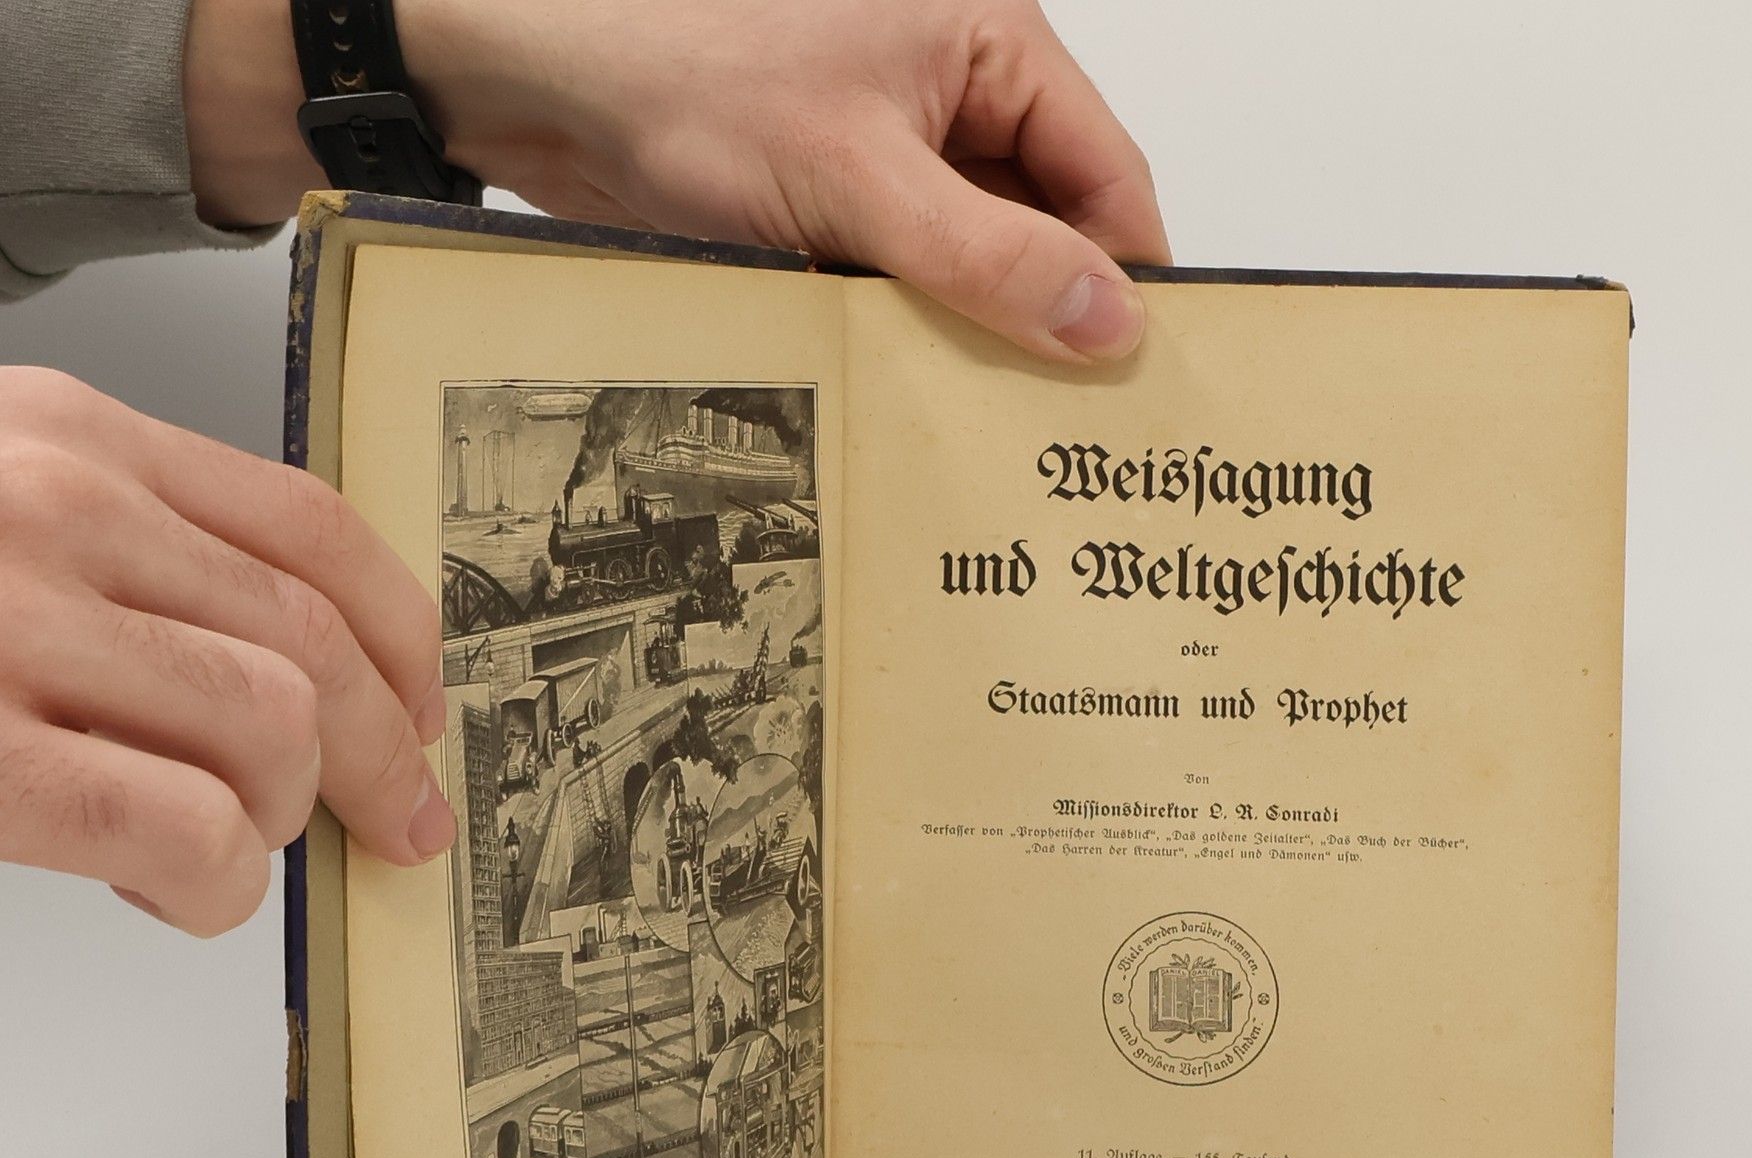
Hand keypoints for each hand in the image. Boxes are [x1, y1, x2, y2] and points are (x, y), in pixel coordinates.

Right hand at [0, 369, 453, 934]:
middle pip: (318, 648)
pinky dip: (219, 882)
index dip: (404, 642)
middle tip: (394, 823)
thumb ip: (120, 543)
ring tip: (223, 847)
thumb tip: (287, 661)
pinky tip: (181, 889)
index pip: (314, 533)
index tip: (427, 710)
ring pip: (276, 736)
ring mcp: (5, 624)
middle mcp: (51, 510)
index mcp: (66, 438)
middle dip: (384, 762)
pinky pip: (187, 831)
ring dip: (281, 821)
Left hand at [185, 0, 1169, 363]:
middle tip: (1070, 435)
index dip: (1131, 280)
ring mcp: (896, 160)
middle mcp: (955, 101)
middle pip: (1049, 232)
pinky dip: (917, 344)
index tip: (1138, 384)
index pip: (1107, 176)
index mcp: (990, 47)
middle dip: (1056, 325)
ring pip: (978, 271)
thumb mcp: (858, 178)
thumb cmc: (682, 75)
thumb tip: (1107, 321)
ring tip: (1001, 440)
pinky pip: (909, 291)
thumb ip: (989, 256)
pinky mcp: (840, 211)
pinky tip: (921, 408)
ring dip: (980, 345)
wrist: (537, 85)